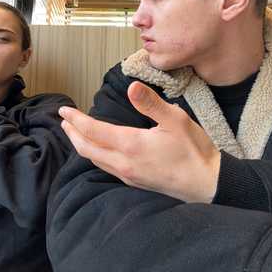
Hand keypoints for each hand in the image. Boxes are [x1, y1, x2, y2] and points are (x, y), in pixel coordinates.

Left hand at [59, 81, 220, 202]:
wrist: (207, 184)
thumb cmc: (194, 151)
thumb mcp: (176, 120)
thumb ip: (151, 103)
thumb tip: (131, 87)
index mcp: (131, 145)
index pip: (93, 131)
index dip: (76, 120)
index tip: (64, 111)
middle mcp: (124, 163)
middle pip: (87, 148)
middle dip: (73, 134)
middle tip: (64, 121)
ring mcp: (129, 175)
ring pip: (95, 160)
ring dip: (81, 145)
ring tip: (75, 134)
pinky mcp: (135, 182)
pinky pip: (106, 168)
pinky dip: (95, 156)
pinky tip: (99, 151)